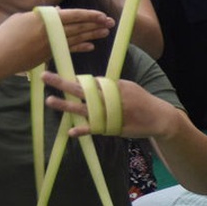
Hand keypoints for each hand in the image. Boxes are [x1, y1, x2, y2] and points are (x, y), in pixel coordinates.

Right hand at [0, 9, 113, 75]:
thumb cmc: (5, 36)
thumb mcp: (21, 19)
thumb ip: (43, 15)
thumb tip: (60, 11)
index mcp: (44, 19)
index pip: (73, 15)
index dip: (89, 15)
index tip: (101, 15)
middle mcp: (51, 31)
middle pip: (78, 26)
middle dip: (96, 24)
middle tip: (110, 22)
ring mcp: (52, 44)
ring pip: (77, 38)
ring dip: (92, 35)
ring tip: (105, 32)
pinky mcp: (50, 55)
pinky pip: (69, 49)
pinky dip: (81, 47)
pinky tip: (91, 45)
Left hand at [41, 72, 176, 138]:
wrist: (161, 118)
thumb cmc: (143, 103)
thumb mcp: (129, 88)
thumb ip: (111, 87)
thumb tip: (93, 84)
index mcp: (116, 85)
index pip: (91, 80)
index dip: (74, 78)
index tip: (58, 75)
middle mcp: (112, 97)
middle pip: (84, 89)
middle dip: (63, 83)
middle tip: (45, 77)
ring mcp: (112, 112)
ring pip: (85, 108)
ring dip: (66, 105)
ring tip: (50, 100)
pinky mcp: (114, 126)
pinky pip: (95, 128)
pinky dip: (83, 129)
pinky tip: (71, 131)